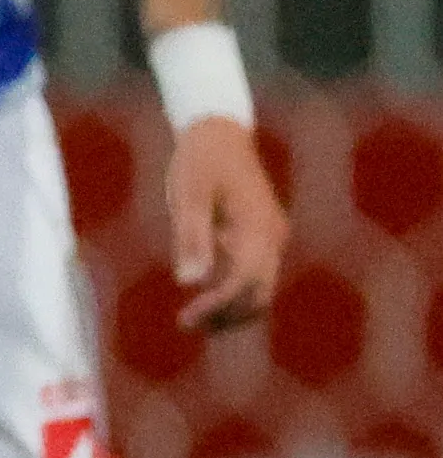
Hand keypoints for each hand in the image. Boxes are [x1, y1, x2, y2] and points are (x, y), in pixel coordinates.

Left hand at [167, 116, 284, 333]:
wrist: (219, 132)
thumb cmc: (199, 162)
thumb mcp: (188, 196)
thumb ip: (190, 238)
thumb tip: (188, 283)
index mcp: (258, 228)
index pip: (243, 283)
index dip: (217, 307)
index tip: (185, 319)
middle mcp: (273, 236)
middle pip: (259, 294)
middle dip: (227, 316)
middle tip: (186, 324)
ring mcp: (272, 236)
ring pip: (262, 288)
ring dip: (233, 310)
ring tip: (195, 321)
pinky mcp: (264, 235)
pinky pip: (257, 274)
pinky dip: (235, 293)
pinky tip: (207, 299)